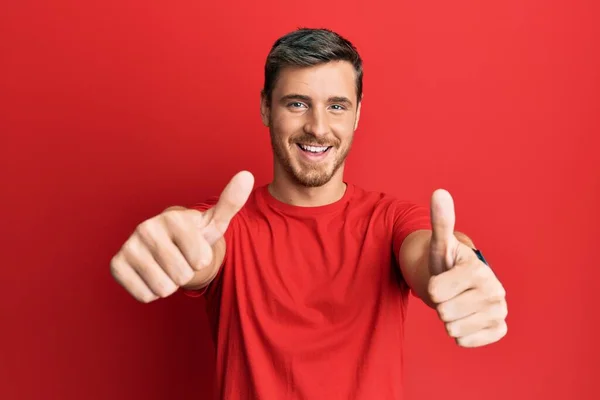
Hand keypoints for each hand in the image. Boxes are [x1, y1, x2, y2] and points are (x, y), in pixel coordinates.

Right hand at [110, 171, 253, 302]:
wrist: (167, 245)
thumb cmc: (195, 235)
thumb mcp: (215, 222)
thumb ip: (230, 202)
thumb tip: (247, 175)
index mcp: (174, 218)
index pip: (200, 260)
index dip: (202, 260)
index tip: (195, 248)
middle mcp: (147, 228)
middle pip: (181, 276)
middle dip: (185, 274)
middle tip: (180, 259)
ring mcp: (129, 245)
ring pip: (163, 288)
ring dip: (170, 284)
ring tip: (167, 266)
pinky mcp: (116, 264)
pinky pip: (145, 296)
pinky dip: (152, 292)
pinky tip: (152, 274)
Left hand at [427, 189, 507, 347]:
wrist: (459, 285)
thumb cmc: (446, 263)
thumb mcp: (439, 243)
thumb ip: (440, 221)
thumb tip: (439, 192)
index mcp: (478, 269)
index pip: (435, 291)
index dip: (432, 287)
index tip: (442, 278)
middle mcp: (495, 289)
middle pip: (444, 312)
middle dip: (440, 304)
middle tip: (450, 293)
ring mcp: (499, 310)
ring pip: (453, 328)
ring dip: (449, 319)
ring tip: (456, 303)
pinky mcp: (499, 328)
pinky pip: (467, 341)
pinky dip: (459, 334)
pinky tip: (465, 319)